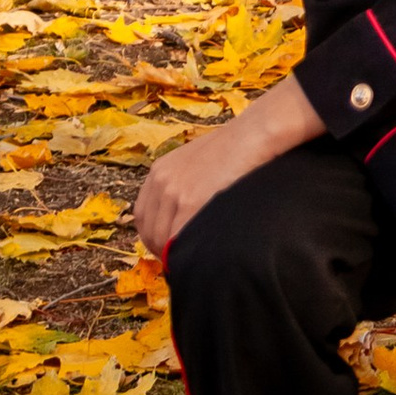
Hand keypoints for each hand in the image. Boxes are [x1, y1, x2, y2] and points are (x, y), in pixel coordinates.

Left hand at [135, 74, 321, 257]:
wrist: (252, 134)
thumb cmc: (234, 146)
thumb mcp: (197, 161)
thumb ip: (184, 183)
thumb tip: (184, 213)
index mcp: (160, 170)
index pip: (143, 215)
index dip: (152, 236)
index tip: (165, 247)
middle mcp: (162, 181)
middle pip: (149, 230)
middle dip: (162, 249)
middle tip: (180, 260)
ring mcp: (175, 192)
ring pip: (162, 238)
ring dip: (174, 253)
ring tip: (192, 260)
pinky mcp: (191, 203)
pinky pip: (178, 239)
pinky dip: (187, 252)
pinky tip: (199, 256)